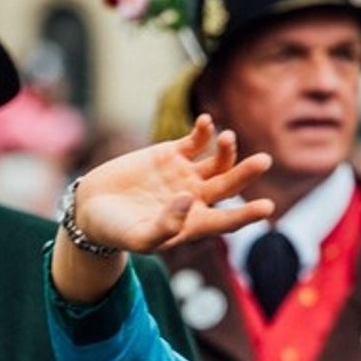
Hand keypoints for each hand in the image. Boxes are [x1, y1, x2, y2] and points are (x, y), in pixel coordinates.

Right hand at [72, 114, 272, 253]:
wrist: (92, 207)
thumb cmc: (117, 231)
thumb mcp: (139, 238)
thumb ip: (166, 226)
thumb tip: (188, 199)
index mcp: (193, 224)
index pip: (227, 219)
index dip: (247, 214)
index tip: (268, 207)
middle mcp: (196, 198)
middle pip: (228, 185)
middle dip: (245, 173)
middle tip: (263, 160)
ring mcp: (185, 174)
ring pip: (216, 161)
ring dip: (226, 150)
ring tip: (227, 137)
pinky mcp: (170, 154)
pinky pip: (194, 141)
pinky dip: (203, 131)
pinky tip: (207, 122)